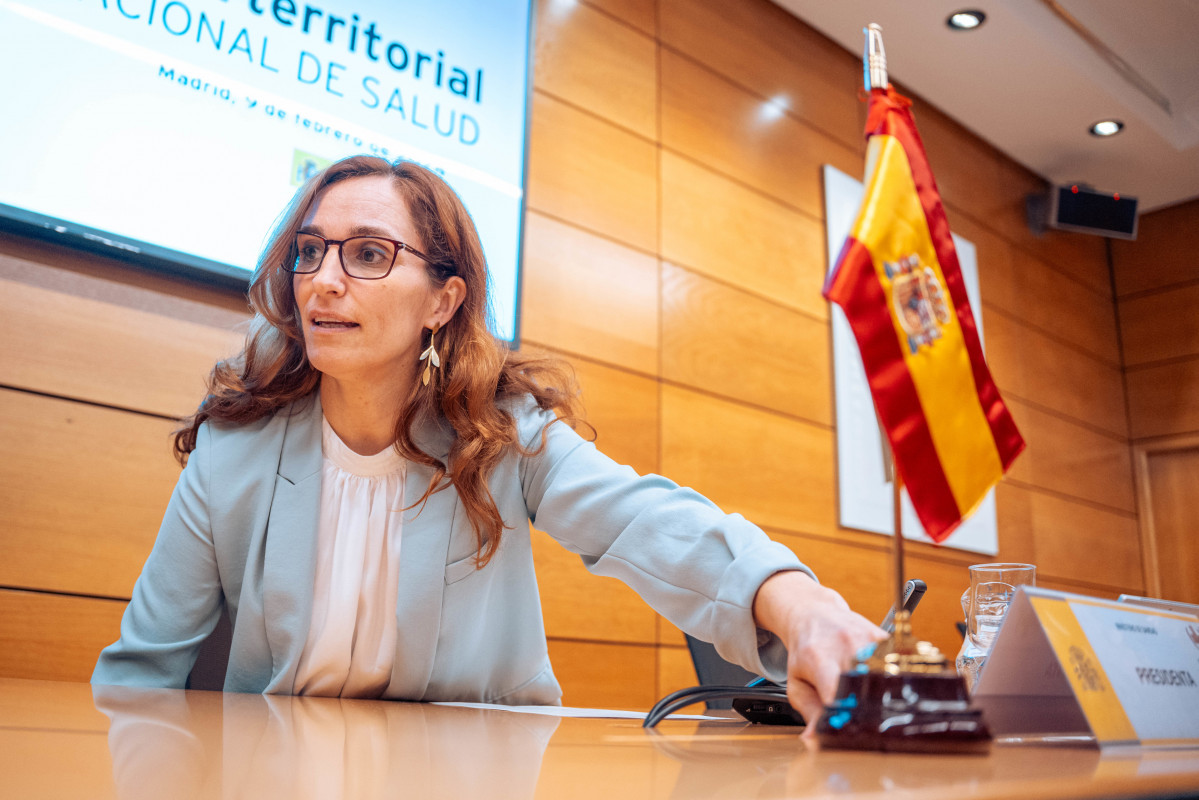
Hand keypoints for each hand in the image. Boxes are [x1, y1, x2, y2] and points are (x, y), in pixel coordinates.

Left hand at [752, 571, 885, 734]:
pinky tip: (886, 682)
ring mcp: (867, 638)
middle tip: (867, 722)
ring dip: (884, 693)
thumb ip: (809, 712)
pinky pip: (897, 662)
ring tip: (876, 701)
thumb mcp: (797, 683)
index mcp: (818, 658)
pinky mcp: (883, 635)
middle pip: (866, 686)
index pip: (837, 692)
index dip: (845, 713)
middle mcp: (845, 645)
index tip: (849, 729)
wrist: (813, 613)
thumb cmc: (804, 650)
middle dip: (868, 708)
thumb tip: (814, 739)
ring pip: (886, 676)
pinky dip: (894, 676)